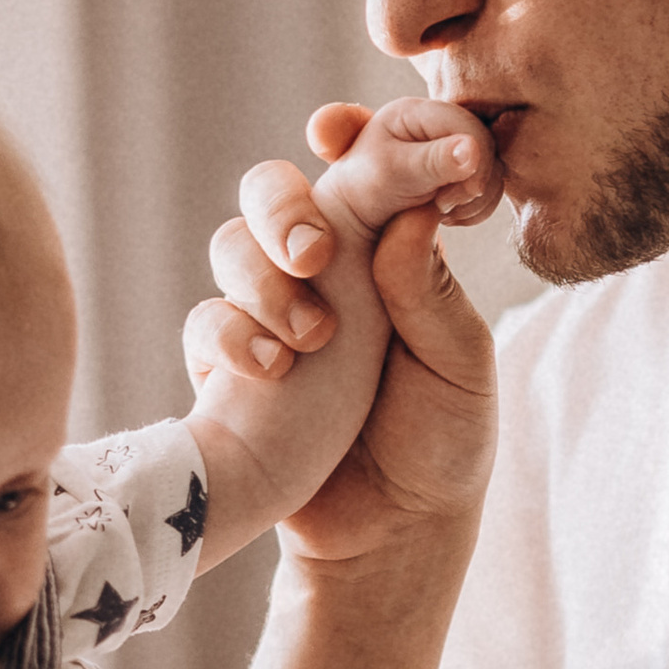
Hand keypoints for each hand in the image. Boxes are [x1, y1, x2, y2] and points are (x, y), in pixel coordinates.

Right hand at [186, 101, 500, 559]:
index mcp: (390, 253)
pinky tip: (278, 373)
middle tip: (319, 255)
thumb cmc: (439, 445)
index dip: (359, 134)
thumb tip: (406, 215)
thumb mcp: (459, 369)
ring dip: (262, 275)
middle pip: (274, 188)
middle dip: (284, 206)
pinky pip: (208, 322)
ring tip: (312, 338)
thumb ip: (429, 294)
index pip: (367, 164)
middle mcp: (327, 271)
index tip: (346, 131)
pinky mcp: (232, 366)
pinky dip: (236, 338)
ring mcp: (272, 314)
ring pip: (233, 244)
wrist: (387, 538)